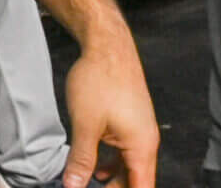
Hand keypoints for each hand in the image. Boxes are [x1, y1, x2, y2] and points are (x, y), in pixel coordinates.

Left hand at [62, 44, 157, 185]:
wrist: (107, 47)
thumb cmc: (100, 80)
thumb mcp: (84, 125)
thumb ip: (81, 159)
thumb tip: (74, 184)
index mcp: (142, 148)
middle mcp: (146, 142)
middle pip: (137, 180)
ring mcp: (139, 131)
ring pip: (130, 167)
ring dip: (113, 178)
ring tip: (89, 184)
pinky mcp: (130, 122)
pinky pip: (125, 152)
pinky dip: (112, 163)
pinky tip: (95, 166)